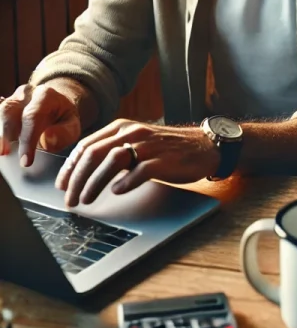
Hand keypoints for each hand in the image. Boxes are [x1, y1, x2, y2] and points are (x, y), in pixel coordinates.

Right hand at [0, 84, 81, 165]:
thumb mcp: (72, 125)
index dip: (27, 139)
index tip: (26, 161)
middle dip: (4, 134)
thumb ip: (64, 133)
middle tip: (4, 153)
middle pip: (9, 111)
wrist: (55, 105)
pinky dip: (0, 133)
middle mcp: (24, 94)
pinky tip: (2, 147)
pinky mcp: (3, 108)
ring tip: (2, 152)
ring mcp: (11, 100)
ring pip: (0, 114)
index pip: (32, 116)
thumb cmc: (63, 118)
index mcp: (45, 95)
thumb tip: (47, 140)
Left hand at [55, 119, 220, 206]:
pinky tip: (117, 191)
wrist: (203, 146)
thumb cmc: (168, 148)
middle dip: (76, 179)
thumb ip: (114, 150)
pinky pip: (139, 171)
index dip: (70, 167)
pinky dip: (124, 182)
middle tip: (69, 199)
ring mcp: (148, 146)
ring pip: (111, 162)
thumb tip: (84, 171)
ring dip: (94, 183)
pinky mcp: (163, 160)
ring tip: (86, 200)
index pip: (86, 145)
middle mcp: (133, 133)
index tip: (62, 184)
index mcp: (122, 127)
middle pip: (94, 154)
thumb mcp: (137, 142)